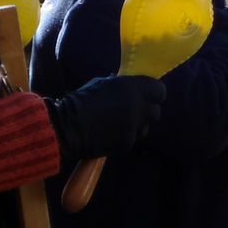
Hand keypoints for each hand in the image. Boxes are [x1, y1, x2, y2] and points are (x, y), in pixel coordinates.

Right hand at [46, 74, 165, 162]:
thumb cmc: (82, 99)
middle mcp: (137, 108)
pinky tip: (111, 133)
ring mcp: (133, 128)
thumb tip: (130, 85)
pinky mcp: (127, 143)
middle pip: (156, 111)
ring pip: (145, 127)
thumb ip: (121, 85)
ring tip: (121, 122)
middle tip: (135, 110)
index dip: (155, 93)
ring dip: (138, 124)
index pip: (160, 91)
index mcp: (133, 88)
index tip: (147, 94)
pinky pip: (132, 138)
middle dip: (147, 110)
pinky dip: (126, 136)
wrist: (67, 126)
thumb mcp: (103, 83)